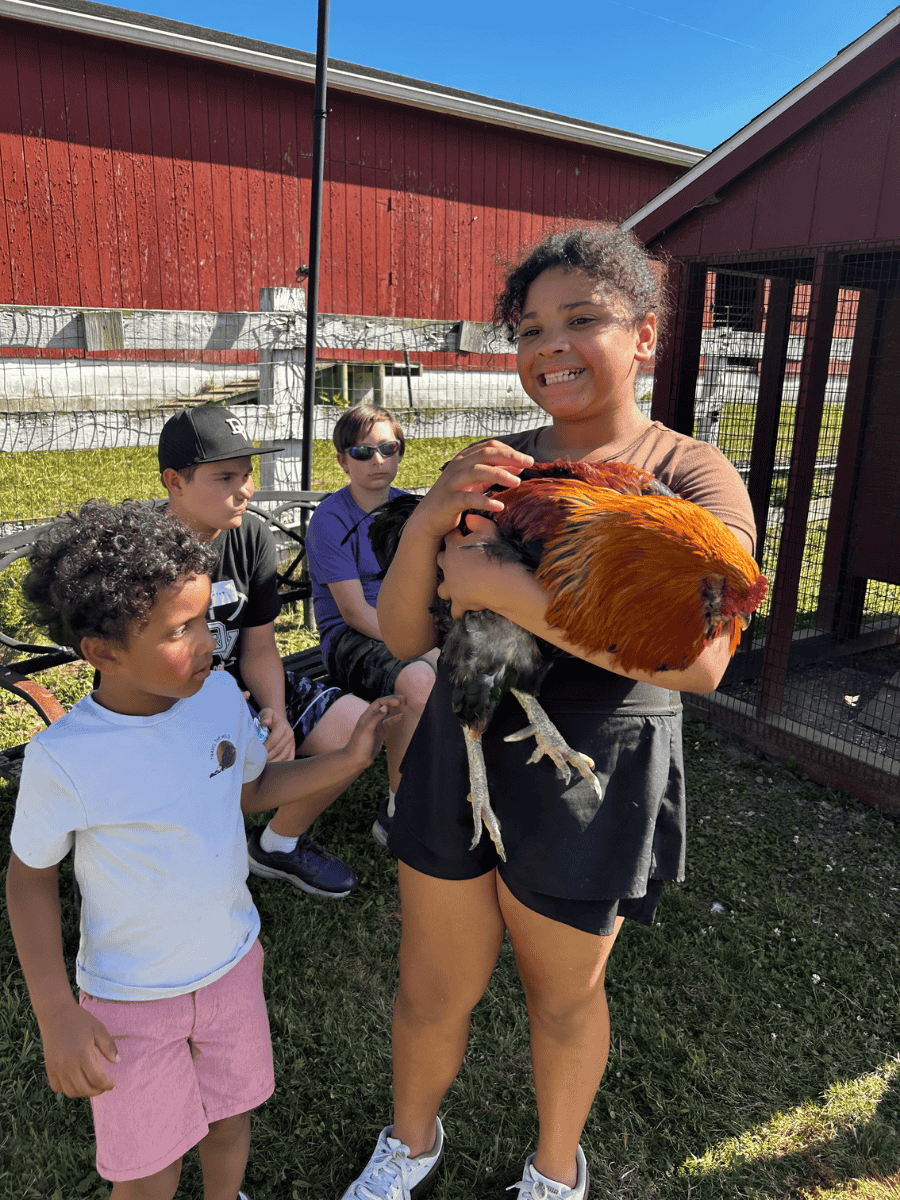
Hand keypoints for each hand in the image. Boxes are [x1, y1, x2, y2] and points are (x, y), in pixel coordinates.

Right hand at [41, 1004, 117, 1097]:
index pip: (97, 1079)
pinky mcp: (49, 1067)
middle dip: (97, 1091)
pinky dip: (66, 1089)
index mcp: (83, 1055)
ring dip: (82, 1092)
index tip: (112, 1084)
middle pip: (84, 1089)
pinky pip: (56, 1086)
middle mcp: (68, 1065)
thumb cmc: (79, 1020)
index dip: (107, 1085)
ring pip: (70, 1091)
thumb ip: (108, 1046)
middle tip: (104, 1087)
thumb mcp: (99, 1028)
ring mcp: (57, 1068)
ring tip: (91, 1086)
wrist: (55, 1014)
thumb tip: (117, 1061)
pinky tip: (74, 1082)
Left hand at [257, 708, 295, 761]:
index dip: (266, 748)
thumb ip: (266, 715)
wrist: (279, 719)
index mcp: (283, 727)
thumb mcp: (267, 712)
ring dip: (274, 761)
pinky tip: (274, 766)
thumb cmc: (270, 717)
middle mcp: (290, 734)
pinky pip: (290, 757)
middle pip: (279, 749)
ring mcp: (293, 742)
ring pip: (284, 755)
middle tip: (259, 762)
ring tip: (265, 765)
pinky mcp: (293, 747)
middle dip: (268, 757)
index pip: (274, 740)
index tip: (257, 753)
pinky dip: (283, 763)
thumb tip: (266, 722)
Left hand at [344, 695, 404, 766]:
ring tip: (404, 704)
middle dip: (393, 700)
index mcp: (367, 716)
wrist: (356, 759)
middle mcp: (372, 719)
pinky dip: (395, 718)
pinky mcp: (380, 733)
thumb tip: (385, 707)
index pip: (379, 702)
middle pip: (384, 705)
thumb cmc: (359, 745)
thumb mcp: (367, 730)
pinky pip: (389, 723)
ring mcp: (377, 725)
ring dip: (395, 707)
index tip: (399, 701)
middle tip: (404, 700)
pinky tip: (401, 716)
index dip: (389, 700)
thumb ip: (376, 718)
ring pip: (387, 713)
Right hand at [410, 440, 533, 541]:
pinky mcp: (449, 501)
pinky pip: (468, 498)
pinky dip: (484, 501)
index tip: (527, 460)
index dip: (510, 451)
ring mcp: (452, 483)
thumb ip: (494, 472)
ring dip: (499, 475)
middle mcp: (457, 467)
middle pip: (485, 454)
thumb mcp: (476, 482)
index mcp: (464, 459)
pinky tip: (499, 506)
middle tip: (529, 463)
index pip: (489, 446)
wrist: (429, 518)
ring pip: (477, 471)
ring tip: (517, 482)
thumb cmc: (455, 498)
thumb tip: (519, 465)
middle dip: (509, 457)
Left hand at [436, 515, 502, 618]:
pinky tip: (463, 611)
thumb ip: (478, 522)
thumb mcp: (489, 531)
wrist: (499, 581)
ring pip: (443, 588)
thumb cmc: (494, 554)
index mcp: (453, 548)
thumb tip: (469, 517)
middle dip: (448, 560)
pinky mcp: (459, 602)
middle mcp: (448, 567)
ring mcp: (451, 586)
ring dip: (449, 588)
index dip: (457, 536)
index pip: (450, 538)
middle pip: (441, 561)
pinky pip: (455, 610)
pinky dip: (458, 611)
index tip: (464, 537)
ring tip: (459, 587)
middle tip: (462, 561)